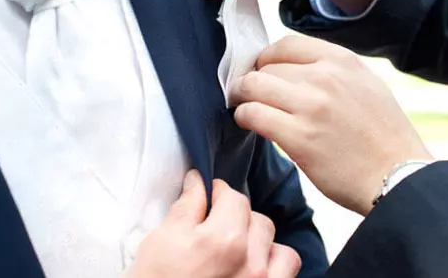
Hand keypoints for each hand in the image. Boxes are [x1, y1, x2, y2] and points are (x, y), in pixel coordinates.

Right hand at [131, 170, 300, 277]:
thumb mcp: (160, 243)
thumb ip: (187, 207)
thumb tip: (198, 181)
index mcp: (221, 240)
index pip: (232, 197)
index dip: (217, 194)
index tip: (208, 199)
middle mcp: (249, 262)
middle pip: (256, 217)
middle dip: (236, 217)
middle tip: (214, 228)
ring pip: (274, 241)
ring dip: (258, 240)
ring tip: (235, 250)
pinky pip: (287, 267)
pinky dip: (274, 262)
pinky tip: (252, 267)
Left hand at [230, 36, 432, 215]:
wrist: (398, 176)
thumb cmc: (383, 135)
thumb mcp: (366, 84)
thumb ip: (331, 70)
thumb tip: (291, 67)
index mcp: (342, 60)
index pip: (285, 44)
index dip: (267, 58)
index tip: (263, 71)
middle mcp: (325, 77)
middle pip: (267, 66)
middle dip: (255, 80)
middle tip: (250, 95)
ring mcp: (311, 106)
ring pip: (254, 85)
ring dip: (244, 97)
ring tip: (247, 107)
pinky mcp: (298, 136)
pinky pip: (253, 114)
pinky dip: (244, 116)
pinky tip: (249, 123)